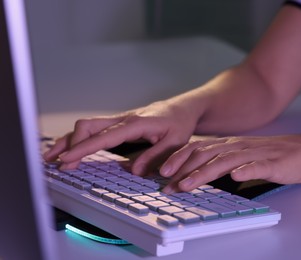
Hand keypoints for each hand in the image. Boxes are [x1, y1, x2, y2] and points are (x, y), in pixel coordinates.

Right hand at [43, 101, 196, 174]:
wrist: (181, 109)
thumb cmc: (179, 124)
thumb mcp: (174, 142)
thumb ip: (155, 156)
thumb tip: (134, 171)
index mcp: (136, 124)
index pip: (103, 137)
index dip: (83, 149)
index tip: (67, 160)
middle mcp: (123, 119)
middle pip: (87, 126)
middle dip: (69, 143)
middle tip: (55, 163)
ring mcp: (119, 120)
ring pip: (87, 126)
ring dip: (69, 140)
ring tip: (52, 157)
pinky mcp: (118, 124)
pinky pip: (94, 129)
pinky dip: (79, 138)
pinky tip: (71, 148)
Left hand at [160, 135, 300, 193]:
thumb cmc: (272, 155)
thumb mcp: (242, 155)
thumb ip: (222, 160)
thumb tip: (198, 170)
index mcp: (230, 145)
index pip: (199, 149)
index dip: (180, 159)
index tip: (162, 172)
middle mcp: (238, 146)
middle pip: (206, 154)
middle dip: (183, 167)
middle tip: (166, 181)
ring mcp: (255, 154)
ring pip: (225, 161)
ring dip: (204, 172)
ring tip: (188, 184)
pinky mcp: (273, 163)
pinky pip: (258, 166)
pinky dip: (246, 170)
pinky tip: (236, 176)